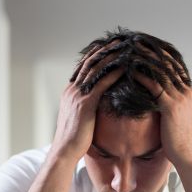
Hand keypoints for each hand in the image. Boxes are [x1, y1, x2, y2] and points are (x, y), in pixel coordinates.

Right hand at [52, 44, 123, 160]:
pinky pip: (102, 84)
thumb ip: (86, 107)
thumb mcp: (79, 119)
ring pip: (96, 69)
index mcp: (70, 91)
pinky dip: (114, 73)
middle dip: (105, 50)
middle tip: (119, 40)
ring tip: (125, 47)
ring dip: (111, 57)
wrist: (65, 151)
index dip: (96, 55)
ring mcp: (78, 95)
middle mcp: (72, 89)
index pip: (83, 67)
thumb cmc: (74, 140)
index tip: (109, 46)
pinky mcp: (86, 104)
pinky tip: (126, 67)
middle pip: (89, 63)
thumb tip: (96, 106)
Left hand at [134, 52, 191, 165]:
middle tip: (137, 41)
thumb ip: (173, 105)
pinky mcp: (171, 107)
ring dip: (145, 59)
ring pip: (161, 72)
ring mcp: (181, 98)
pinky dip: (141, 76)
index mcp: (190, 93)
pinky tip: (130, 71)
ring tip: (131, 50)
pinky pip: (154, 86)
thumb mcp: (180, 119)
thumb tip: (161, 100)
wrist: (187, 156)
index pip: (175, 67)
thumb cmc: (179, 142)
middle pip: (169, 64)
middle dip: (152, 51)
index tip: (147, 45)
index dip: (161, 55)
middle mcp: (187, 92)